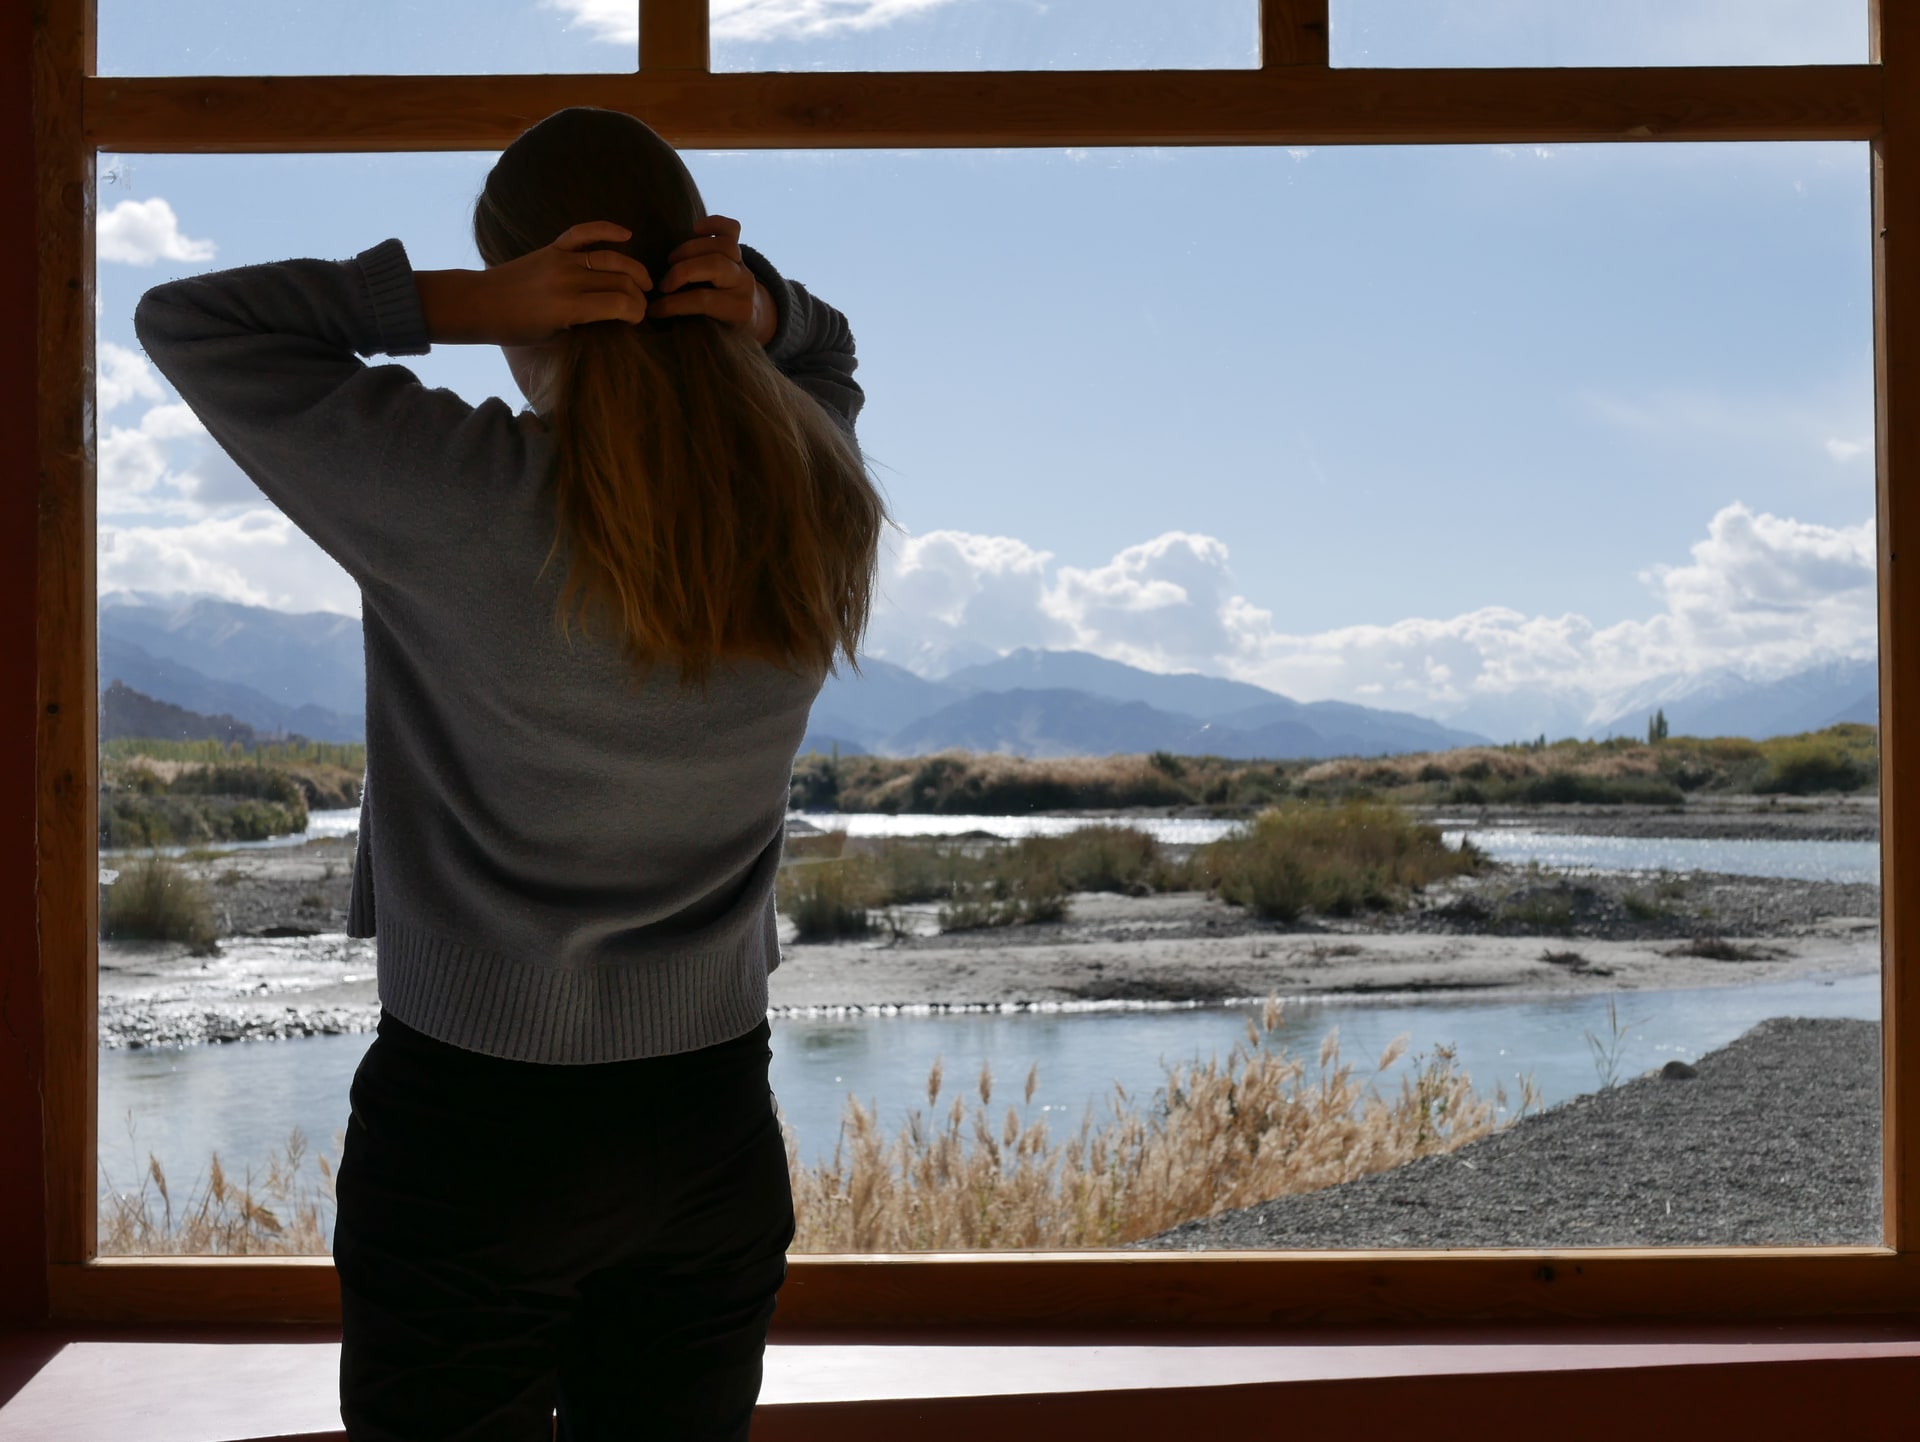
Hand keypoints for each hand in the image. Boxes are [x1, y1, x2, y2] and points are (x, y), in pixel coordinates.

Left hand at [416, 222, 652, 345]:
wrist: (481, 303)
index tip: (637, 320)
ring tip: (645, 282)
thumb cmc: (516, 329)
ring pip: (611, 258)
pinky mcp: (553, 247)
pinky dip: (607, 229)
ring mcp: (561, 259)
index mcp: (569, 307)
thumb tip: (615, 318)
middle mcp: (569, 279)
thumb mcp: (554, 337)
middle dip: (638, 295)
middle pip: (620, 281)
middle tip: (642, 306)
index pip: (621, 304)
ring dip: (634, 269)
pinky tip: (626, 234)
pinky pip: (584, 232)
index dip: (637, 313)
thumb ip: (585, 325)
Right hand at [649, 216, 777, 345]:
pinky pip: (732, 228)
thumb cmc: (725, 329)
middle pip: (715, 266)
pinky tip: (695, 229)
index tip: (653, 309)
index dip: (673, 304)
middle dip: (682, 272)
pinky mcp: (739, 250)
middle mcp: (744, 284)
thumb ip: (692, 324)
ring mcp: (743, 264)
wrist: (754, 317)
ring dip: (691, 249)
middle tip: (663, 284)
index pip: (704, 301)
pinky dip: (714, 223)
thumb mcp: (714, 335)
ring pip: (723, 245)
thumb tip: (654, 314)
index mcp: (738, 310)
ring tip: (672, 260)